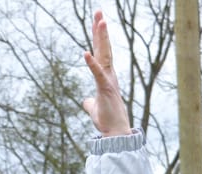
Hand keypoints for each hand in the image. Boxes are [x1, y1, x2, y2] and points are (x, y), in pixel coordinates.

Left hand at [81, 10, 130, 136]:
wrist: (116, 134)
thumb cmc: (107, 121)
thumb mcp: (94, 109)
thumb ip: (90, 103)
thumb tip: (85, 101)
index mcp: (106, 77)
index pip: (101, 53)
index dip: (98, 37)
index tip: (97, 21)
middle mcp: (109, 75)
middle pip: (104, 48)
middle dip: (101, 30)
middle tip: (99, 12)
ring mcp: (108, 81)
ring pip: (104, 55)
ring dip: (101, 38)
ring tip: (100, 21)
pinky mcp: (105, 89)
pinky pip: (97, 74)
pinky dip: (91, 63)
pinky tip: (85, 52)